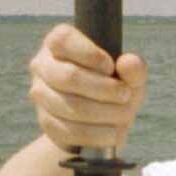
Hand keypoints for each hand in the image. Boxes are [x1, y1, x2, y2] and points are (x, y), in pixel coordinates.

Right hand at [28, 24, 146, 150]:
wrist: (101, 123)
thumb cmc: (114, 88)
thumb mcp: (129, 76)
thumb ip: (134, 68)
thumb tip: (128, 63)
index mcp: (59, 43)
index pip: (63, 41)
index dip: (90, 55)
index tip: (111, 67)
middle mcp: (43, 66)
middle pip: (69, 77)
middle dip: (105, 89)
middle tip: (126, 95)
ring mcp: (41, 95)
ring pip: (72, 107)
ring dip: (105, 114)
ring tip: (124, 114)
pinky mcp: (47, 123)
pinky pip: (70, 132)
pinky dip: (97, 135)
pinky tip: (112, 133)